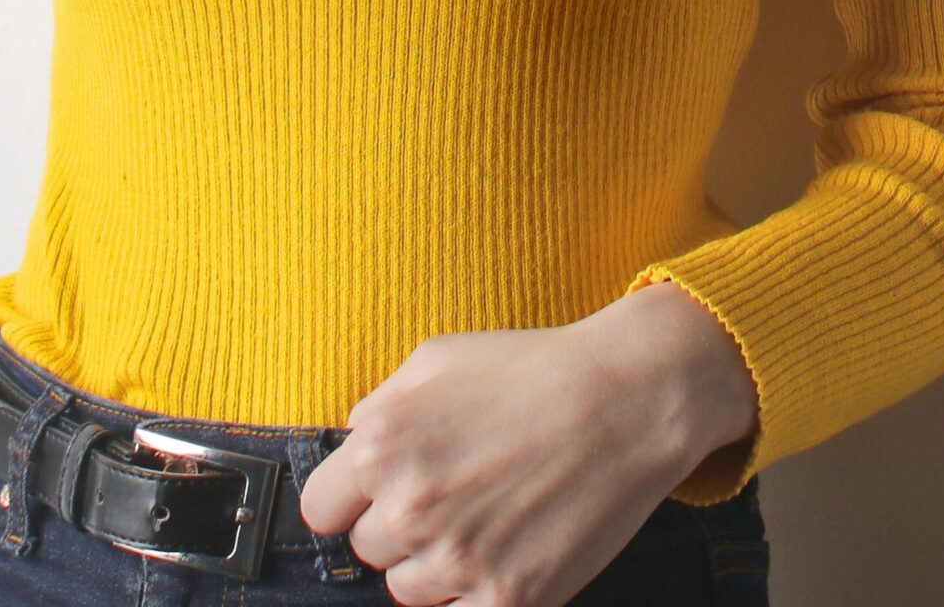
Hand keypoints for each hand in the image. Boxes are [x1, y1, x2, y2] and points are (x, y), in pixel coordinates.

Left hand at [297, 293, 755, 606]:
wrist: (623, 402)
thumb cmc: (529, 370)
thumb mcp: (435, 360)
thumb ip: (379, 408)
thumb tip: (350, 446)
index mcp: (382, 446)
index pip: (320, 509)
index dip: (348, 498)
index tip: (373, 493)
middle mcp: (411, 508)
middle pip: (369, 550)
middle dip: (399, 524)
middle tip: (452, 491)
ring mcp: (459, 560)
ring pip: (409, 589)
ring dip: (436, 562)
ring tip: (483, 516)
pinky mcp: (507, 598)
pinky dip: (476, 591)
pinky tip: (504, 548)